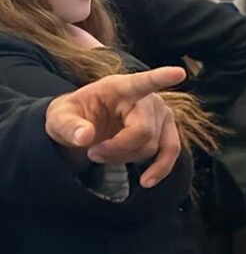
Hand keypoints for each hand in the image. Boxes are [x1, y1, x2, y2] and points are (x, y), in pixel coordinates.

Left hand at [45, 67, 188, 188]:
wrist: (85, 126)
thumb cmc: (74, 116)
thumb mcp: (59, 118)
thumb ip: (68, 126)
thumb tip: (84, 137)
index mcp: (120, 87)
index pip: (143, 82)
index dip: (161, 78)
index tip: (178, 73)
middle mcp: (148, 99)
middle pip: (143, 132)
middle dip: (117, 150)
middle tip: (93, 154)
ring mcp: (162, 115)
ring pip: (152, 147)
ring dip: (126, 158)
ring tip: (104, 155)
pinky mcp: (167, 131)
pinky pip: (170, 153)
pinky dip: (160, 169)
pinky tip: (146, 181)